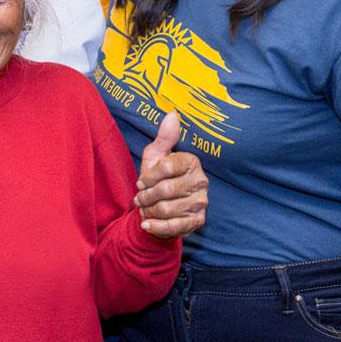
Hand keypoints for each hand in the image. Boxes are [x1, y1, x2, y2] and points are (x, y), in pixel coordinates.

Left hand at [134, 112, 207, 238]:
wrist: (161, 209)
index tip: (140, 182)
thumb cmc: (157, 179)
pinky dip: (156, 226)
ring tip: (145, 209)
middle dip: (146, 196)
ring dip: (149, 210)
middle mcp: (201, 182)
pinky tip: (147, 223)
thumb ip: (164, 138)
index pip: (168, 166)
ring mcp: (201, 203)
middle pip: (166, 189)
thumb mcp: (156, 156)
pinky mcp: (198, 222)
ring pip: (167, 208)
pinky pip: (174, 227)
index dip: (149, 176)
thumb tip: (172, 114)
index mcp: (192, 162)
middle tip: (139, 198)